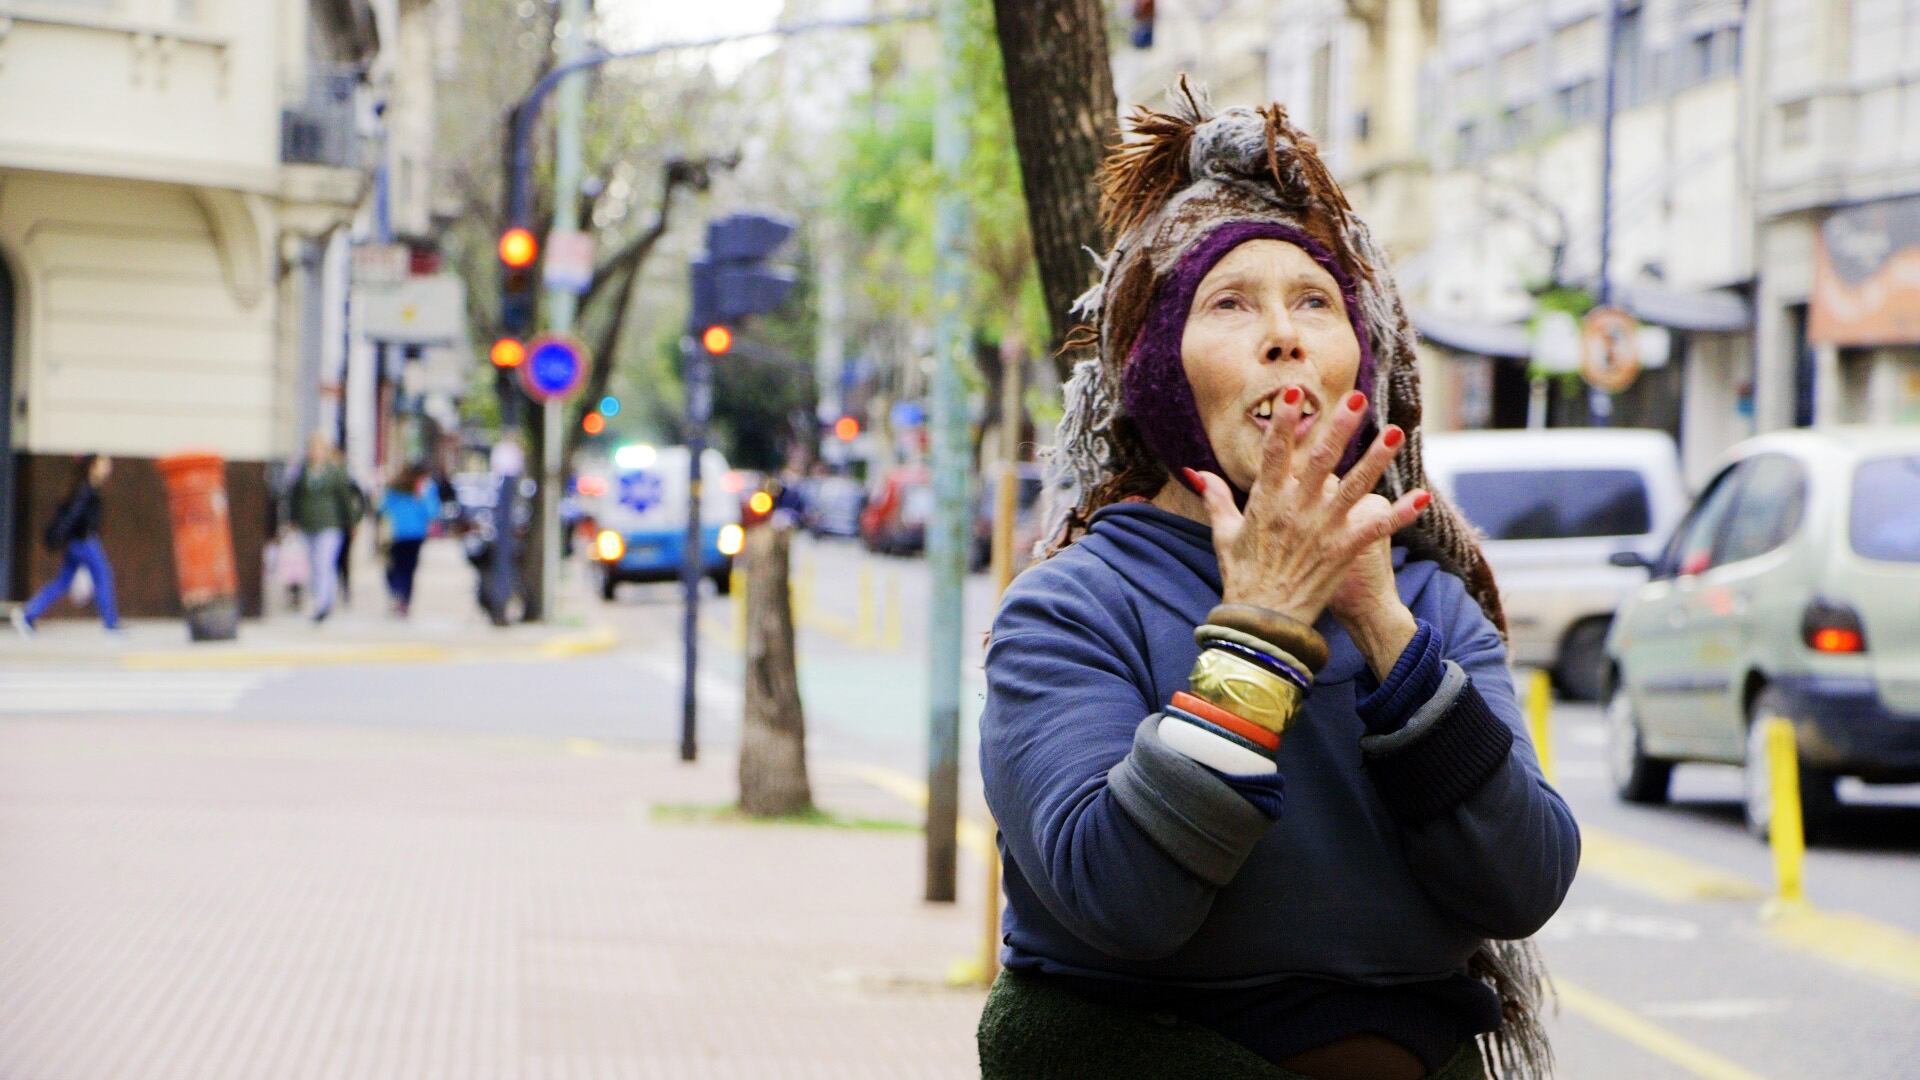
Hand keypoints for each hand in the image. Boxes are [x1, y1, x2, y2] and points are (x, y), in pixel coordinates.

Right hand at [1188, 386, 1428, 628]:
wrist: (1260, 623)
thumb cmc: (1241, 579)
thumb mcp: (1224, 536)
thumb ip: (1216, 500)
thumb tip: (1197, 472)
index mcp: (1266, 503)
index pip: (1275, 454)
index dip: (1283, 423)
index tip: (1293, 394)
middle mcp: (1295, 511)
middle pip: (1321, 460)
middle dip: (1339, 427)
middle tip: (1357, 398)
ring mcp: (1321, 530)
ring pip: (1353, 486)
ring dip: (1376, 458)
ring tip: (1396, 432)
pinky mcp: (1341, 552)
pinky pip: (1374, 529)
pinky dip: (1398, 514)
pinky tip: (1421, 497)